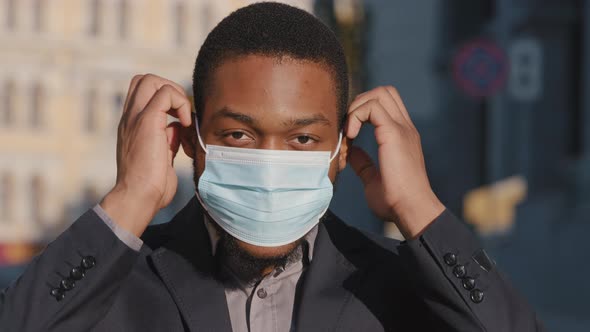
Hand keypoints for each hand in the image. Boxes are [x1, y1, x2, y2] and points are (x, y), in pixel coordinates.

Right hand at [100, 74, 191, 236]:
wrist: (139, 197)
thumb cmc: (151, 185)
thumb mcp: (162, 155)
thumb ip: (167, 138)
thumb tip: (178, 127)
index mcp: (132, 125)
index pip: (142, 93)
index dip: (164, 99)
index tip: (179, 120)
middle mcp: (130, 118)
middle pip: (143, 80)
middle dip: (169, 89)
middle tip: (181, 113)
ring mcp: (136, 118)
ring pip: (150, 80)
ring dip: (174, 93)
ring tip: (183, 118)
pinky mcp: (148, 121)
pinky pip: (166, 94)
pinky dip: (181, 103)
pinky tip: (185, 125)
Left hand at [345, 86, 444, 238]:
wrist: (412, 210)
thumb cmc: (396, 201)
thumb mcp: (374, 179)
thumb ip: (364, 164)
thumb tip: (352, 152)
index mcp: (402, 136)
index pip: (386, 104)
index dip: (363, 110)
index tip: (350, 134)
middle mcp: (405, 128)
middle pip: (384, 92)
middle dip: (359, 103)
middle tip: (348, 128)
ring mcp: (402, 129)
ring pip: (379, 93)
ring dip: (357, 108)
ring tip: (349, 133)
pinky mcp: (394, 133)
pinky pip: (372, 107)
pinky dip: (356, 116)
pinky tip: (351, 136)